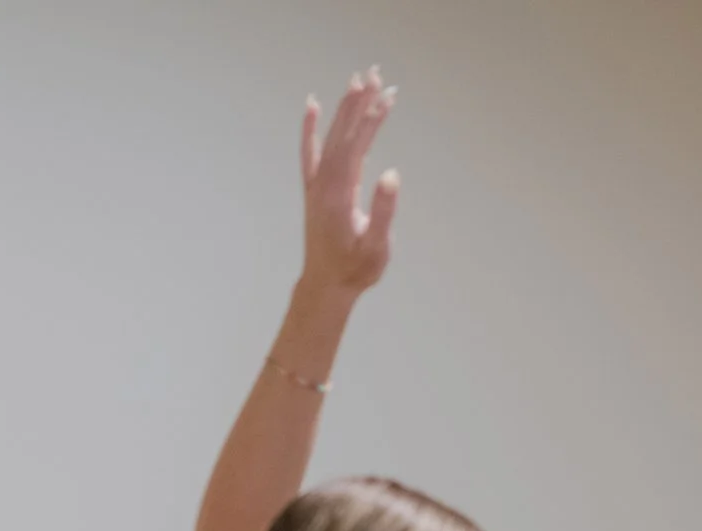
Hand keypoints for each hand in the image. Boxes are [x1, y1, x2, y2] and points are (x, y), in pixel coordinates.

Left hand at [300, 67, 399, 294]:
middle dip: (358, 102)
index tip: (387, 96)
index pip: (357, 146)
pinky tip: (313, 105)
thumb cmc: (356, 270)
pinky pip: (309, 151)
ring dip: (343, 108)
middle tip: (375, 73)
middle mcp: (324, 183)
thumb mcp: (377, 247)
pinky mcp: (314, 189)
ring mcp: (316, 184)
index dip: (372, 119)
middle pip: (342, 133)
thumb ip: (384, 212)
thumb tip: (392, 175)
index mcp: (340, 193)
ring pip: (330, 137)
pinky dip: (310, 127)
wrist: (325, 285)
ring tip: (358, 81)